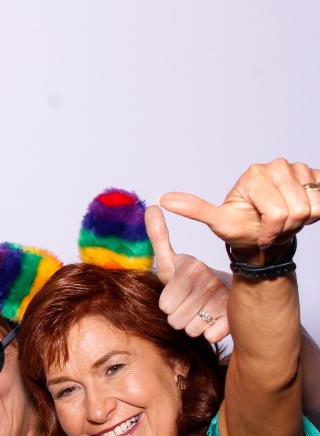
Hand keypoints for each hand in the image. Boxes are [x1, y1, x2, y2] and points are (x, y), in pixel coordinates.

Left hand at [146, 205, 229, 342]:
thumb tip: (150, 207)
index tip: (179, 293)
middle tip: (190, 303)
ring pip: (191, 330)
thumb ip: (159, 237)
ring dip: (194, 324)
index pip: (165, 305)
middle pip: (176, 320)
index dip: (169, 303)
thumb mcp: (173, 260)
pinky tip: (215, 320)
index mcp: (192, 268)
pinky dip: (210, 332)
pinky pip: (210, 336)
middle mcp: (209, 282)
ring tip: (202, 310)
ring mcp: (224, 300)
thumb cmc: (192, 279)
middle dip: (180, 315)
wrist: (231, 292)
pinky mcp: (235, 317)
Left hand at [159, 158, 319, 249]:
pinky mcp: (318, 176)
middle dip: (286, 226)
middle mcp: (277, 166)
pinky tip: (301, 211)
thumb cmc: (242, 230)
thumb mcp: (218, 222)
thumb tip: (164, 200)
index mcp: (254, 174)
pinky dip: (317, 212)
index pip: (276, 212)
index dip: (271, 230)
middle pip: (296, 208)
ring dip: (302, 220)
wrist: (266, 236)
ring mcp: (300, 169)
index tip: (260, 232)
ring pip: (314, 205)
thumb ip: (195, 210)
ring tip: (285, 220)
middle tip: (274, 227)